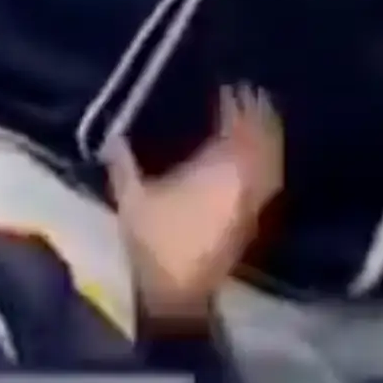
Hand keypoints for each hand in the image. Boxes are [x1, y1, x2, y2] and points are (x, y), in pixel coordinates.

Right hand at [108, 87, 281, 328]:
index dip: (235, 106)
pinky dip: (269, 162)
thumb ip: (123, 163)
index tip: (231, 87)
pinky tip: (262, 157)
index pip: (233, 128)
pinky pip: (269, 181)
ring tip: (261, 117)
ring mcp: (251, 202)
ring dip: (268, 136)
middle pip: (259, 140)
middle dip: (257, 115)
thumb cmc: (154, 243)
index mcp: (214, 168)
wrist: (178, 295)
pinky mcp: (253, 220)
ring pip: (269, 160)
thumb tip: (112, 135)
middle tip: (252, 94)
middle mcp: (241, 180)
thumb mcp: (131, 199)